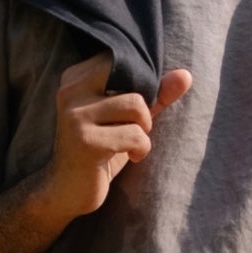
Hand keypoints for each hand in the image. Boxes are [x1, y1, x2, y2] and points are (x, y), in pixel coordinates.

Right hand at [36, 54, 192, 221]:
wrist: (65, 191)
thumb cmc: (98, 150)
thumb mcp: (127, 118)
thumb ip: (154, 94)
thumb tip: (186, 75)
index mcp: (76, 78)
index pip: (124, 62)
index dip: (140, 87)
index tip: (127, 112)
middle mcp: (71, 91)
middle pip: (133, 82)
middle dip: (142, 110)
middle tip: (131, 128)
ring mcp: (76, 116)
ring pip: (137, 107)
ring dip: (143, 132)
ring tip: (129, 145)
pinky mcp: (86, 141)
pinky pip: (135, 136)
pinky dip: (141, 150)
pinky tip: (128, 157)